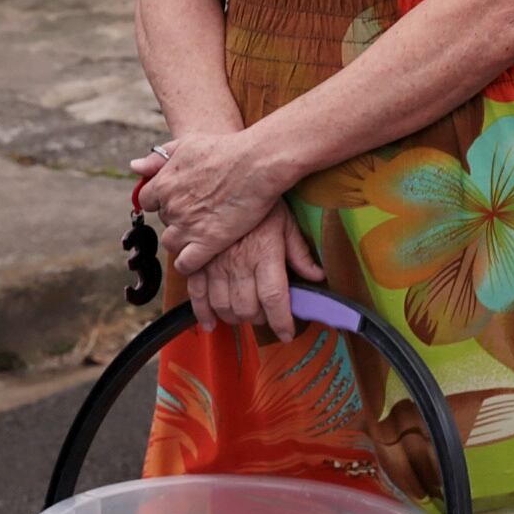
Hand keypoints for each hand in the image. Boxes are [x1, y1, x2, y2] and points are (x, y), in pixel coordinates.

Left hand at [134, 128, 293, 274]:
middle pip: (164, 220)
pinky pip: (186, 263)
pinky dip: (189, 263)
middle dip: (178, 217)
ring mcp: (189, 226)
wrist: (257, 163)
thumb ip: (159, 157)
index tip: (180, 198)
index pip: (147, 201)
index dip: (163, 200)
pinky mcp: (208, 242)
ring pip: (171, 243)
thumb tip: (135, 167)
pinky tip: (201, 256)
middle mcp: (171, 207)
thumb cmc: (226, 149)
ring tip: (202, 231)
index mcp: (163, 184)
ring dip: (182, 239)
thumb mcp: (187, 144)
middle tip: (201, 210)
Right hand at [184, 204, 324, 339]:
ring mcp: (214, 265)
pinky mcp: (196, 264)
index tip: (287, 333)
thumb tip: (317, 276)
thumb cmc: (261, 201)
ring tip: (247, 314)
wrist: (226, 180)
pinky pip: (196, 296)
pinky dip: (202, 314)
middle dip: (260, 319)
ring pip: (224, 307)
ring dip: (236, 318)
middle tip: (268, 316)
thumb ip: (300, 253)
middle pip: (247, 308)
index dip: (281, 321)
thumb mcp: (286, 222)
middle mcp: (238, 264)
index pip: (274, 298)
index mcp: (264, 254)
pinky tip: (211, 323)